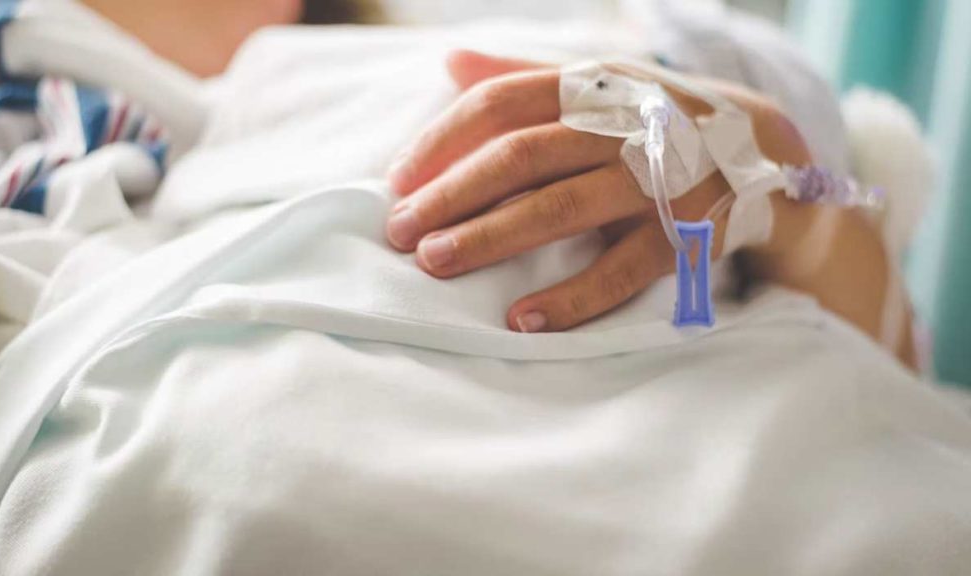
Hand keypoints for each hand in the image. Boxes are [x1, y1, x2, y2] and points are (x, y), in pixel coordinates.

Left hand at [386, 50, 811, 332]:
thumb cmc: (655, 118)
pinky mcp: (688, 232)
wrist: (765, 149)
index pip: (501, 102)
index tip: (395, 180)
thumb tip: (450, 63)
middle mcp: (621, 126)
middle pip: (521, 156)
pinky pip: (623, 269)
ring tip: (436, 264)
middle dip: (452, 194)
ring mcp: (657, 179)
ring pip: (562, 208)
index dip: (442, 140)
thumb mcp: (598, 84)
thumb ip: (524, 76)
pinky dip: (572, 296)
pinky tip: (522, 318)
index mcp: (591, 87)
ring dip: (493, 238)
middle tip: (399, 231)